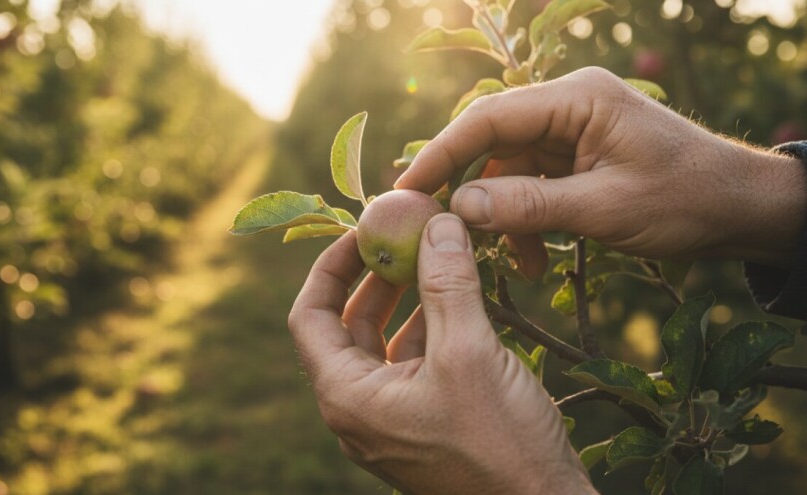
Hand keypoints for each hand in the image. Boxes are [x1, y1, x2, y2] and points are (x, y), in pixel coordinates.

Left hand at [288, 215, 596, 494]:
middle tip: (402, 238)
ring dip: (404, 301)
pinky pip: (411, 365)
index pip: (310, 316)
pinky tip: (458, 304)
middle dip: (372, 278)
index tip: (361, 230)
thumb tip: (436, 221)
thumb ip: (447, 283)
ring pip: (382, 344)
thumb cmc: (501, 443)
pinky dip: (428, 329)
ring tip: (434, 260)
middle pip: (344, 327)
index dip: (329, 266)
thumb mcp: (469, 353)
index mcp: (348, 397)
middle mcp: (358, 411)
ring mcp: (389, 421)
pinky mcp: (421, 425)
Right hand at [396, 67, 806, 272]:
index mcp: (576, 99)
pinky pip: (530, 186)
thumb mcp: (605, 208)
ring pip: (507, 169)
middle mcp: (567, 106)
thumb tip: (460, 207)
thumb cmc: (686, 199)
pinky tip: (528, 258)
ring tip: (508, 262)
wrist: (740, 210)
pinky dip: (522, 221)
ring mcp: (571, 132)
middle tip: (432, 229)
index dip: (441, 154)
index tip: (406, 191)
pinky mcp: (575, 158)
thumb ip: (530, 206)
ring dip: (499, 216)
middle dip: (463, 187)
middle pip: (491, 142)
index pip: (489, 120)